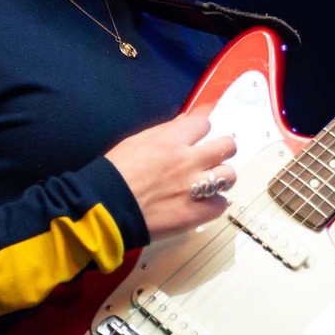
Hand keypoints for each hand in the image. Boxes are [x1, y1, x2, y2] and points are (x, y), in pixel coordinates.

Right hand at [104, 112, 236, 240]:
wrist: (105, 208)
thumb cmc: (114, 173)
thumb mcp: (135, 142)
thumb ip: (164, 131)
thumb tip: (184, 121)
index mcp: (172, 139)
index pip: (204, 123)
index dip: (200, 132)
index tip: (195, 140)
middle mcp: (189, 160)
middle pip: (227, 146)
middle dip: (221, 151)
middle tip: (211, 160)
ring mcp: (195, 187)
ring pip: (229, 175)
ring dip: (220, 179)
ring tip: (208, 185)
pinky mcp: (196, 213)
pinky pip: (220, 205)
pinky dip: (212, 205)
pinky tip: (201, 206)